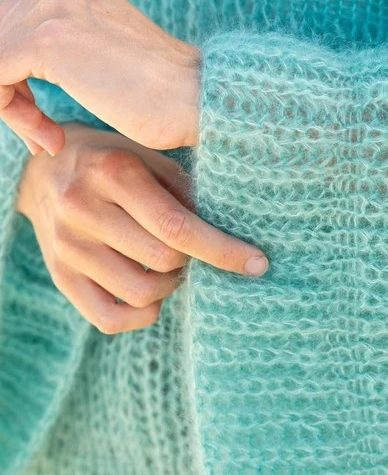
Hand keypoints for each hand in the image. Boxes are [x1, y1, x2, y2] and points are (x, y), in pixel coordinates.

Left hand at [0, 0, 200, 155]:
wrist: (196, 100)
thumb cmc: (159, 92)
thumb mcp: (99, 53)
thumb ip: (60, 45)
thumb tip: (10, 67)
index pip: (9, 23)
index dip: (14, 74)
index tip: (40, 118)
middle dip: (9, 91)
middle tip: (40, 132)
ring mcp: (53, 7)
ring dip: (11, 108)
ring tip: (46, 137)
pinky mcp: (48, 42)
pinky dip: (11, 113)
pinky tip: (49, 138)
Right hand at [15, 122, 268, 333]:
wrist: (43, 173)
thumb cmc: (111, 161)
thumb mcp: (149, 156)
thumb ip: (185, 188)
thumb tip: (230, 226)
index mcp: (113, 173)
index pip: (176, 226)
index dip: (222, 249)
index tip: (256, 263)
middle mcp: (84, 210)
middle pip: (163, 261)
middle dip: (193, 259)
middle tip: (192, 246)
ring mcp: (68, 248)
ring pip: (141, 293)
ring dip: (171, 285)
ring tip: (171, 264)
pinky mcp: (60, 276)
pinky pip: (109, 319)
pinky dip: (143, 314)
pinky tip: (153, 293)